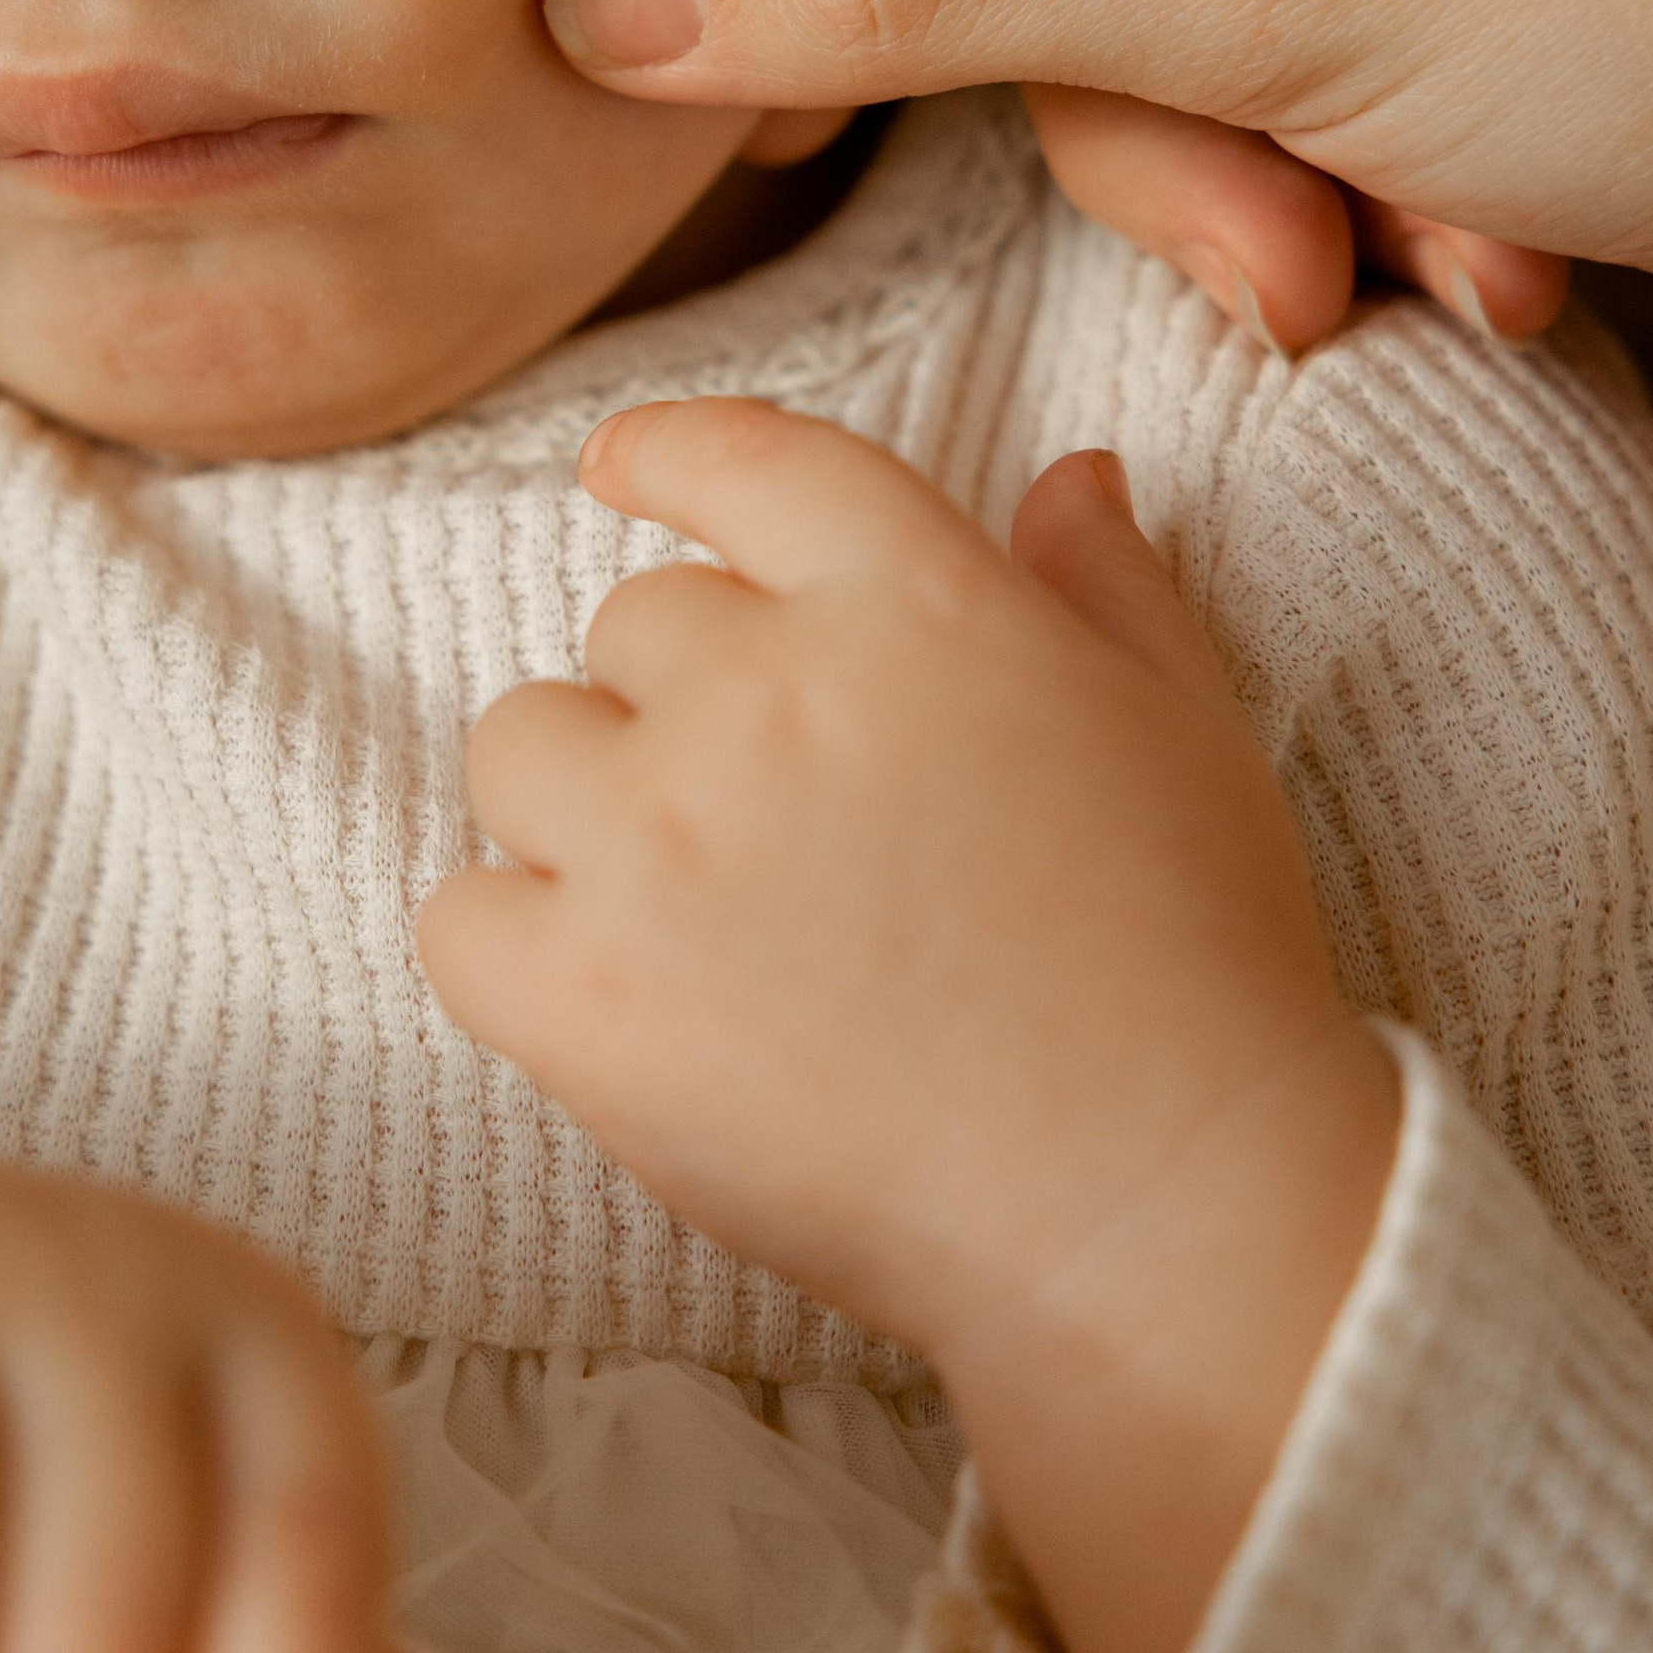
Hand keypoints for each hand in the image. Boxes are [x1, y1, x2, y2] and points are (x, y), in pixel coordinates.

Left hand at [420, 400, 1398, 1652]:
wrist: (1160, 1197)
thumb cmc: (1196, 965)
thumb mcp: (1186, 726)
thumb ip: (1104, 585)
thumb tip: (1063, 475)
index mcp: (918, 601)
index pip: (746, 462)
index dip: (665, 454)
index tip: (618, 469)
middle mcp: (770, 687)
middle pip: (631, 628)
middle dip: (681, 705)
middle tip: (776, 832)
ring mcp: (662, 836)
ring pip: (522, 748)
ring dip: (581, 810)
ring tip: (688, 916)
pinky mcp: (583, 993)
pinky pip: (456, 917)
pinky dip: (509, 949)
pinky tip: (606, 1002)